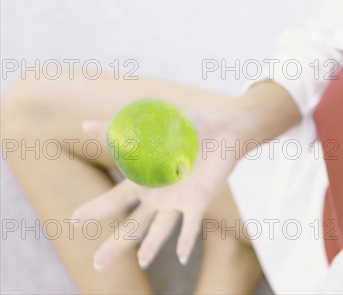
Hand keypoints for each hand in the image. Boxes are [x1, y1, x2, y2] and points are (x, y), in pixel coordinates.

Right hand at [70, 114, 238, 270]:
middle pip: (134, 224)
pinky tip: (182, 256)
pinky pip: (192, 224)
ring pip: (161, 228)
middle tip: (97, 263)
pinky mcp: (199, 201)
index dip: (97, 208)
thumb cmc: (186, 131)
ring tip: (141, 261)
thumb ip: (120, 133)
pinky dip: (186, 239)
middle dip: (116, 244)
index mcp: (144, 181)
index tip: (74, 220)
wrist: (222, 132)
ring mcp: (178, 201)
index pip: (116, 198)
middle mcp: (158, 196)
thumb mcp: (151, 131)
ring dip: (152, 245)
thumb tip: (83, 125)